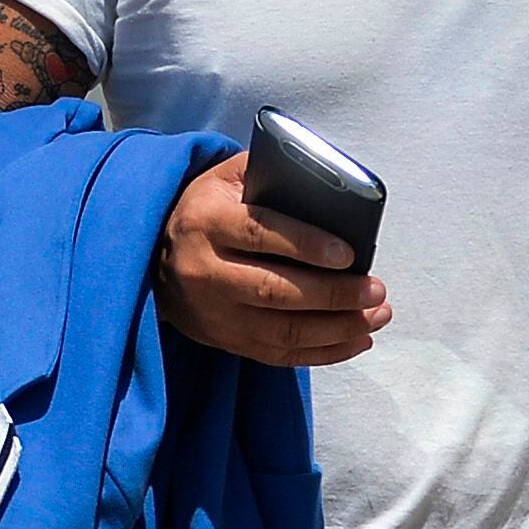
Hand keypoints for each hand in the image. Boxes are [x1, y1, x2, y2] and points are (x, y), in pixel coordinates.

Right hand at [155, 153, 388, 366]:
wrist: (152, 255)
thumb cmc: (206, 210)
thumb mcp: (225, 179)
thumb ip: (269, 174)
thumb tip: (330, 181)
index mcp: (206, 221)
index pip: (258, 234)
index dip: (306, 245)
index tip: (349, 254)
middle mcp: (204, 271)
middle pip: (274, 291)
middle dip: (333, 295)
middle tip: (376, 290)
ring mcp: (212, 312)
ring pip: (281, 331)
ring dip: (337, 328)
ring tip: (376, 315)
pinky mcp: (223, 338)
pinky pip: (278, 355)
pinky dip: (323, 353)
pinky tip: (356, 340)